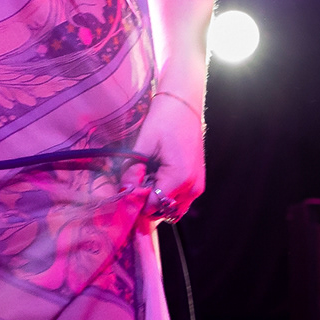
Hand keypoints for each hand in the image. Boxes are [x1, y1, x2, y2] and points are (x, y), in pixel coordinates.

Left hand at [130, 91, 204, 222]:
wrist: (183, 107)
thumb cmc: (164, 121)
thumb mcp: (143, 145)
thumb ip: (132, 171)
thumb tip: (122, 190)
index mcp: (178, 178)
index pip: (152, 207)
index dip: (137, 200)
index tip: (127, 187)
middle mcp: (191, 187)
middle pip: (162, 212)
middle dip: (146, 202)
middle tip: (136, 182)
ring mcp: (196, 187)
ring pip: (171, 210)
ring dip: (157, 201)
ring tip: (148, 179)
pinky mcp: (197, 183)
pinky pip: (179, 201)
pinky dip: (167, 196)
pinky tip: (158, 178)